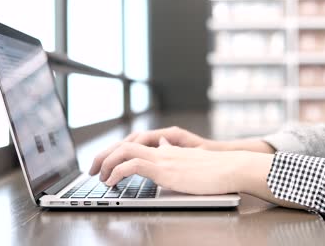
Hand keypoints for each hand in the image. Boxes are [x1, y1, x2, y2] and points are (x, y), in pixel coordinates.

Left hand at [90, 137, 252, 194]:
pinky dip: (116, 171)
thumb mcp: (193, 160)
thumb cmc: (217, 168)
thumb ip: (176, 155)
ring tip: (98, 177)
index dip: (117, 152)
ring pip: (124, 150)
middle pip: (124, 143)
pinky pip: (132, 165)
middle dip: (104, 155)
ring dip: (106, 163)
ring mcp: (163, 158)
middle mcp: (162, 150)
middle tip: (92, 169)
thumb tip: (165, 149)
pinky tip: (111, 181)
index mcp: (167, 149)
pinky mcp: (165, 169)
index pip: (134, 144)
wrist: (232, 166)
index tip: (106, 164)